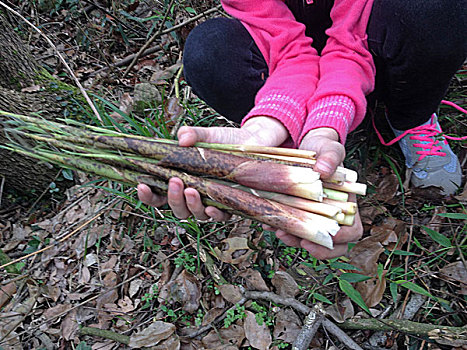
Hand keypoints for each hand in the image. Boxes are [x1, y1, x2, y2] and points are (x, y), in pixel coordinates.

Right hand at [137, 116, 288, 218]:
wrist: (254, 142)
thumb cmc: (225, 140)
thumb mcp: (207, 134)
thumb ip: (193, 134)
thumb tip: (181, 138)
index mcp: (181, 180)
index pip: (158, 195)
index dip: (148, 195)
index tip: (141, 185)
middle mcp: (194, 195)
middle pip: (175, 208)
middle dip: (172, 198)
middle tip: (175, 182)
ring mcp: (211, 202)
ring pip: (194, 215)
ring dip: (190, 205)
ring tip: (192, 189)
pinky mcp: (231, 204)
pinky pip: (220, 216)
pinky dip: (214, 214)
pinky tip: (211, 208)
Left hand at [271, 127, 361, 258]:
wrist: (307, 148)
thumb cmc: (323, 151)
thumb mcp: (329, 149)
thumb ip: (330, 156)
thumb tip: (324, 169)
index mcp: (346, 204)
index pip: (352, 230)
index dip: (342, 239)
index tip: (329, 237)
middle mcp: (332, 215)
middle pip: (331, 243)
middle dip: (316, 248)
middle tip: (299, 240)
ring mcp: (313, 217)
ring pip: (308, 240)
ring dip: (294, 239)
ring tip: (279, 230)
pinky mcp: (296, 214)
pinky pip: (290, 228)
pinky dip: (280, 227)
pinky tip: (270, 222)